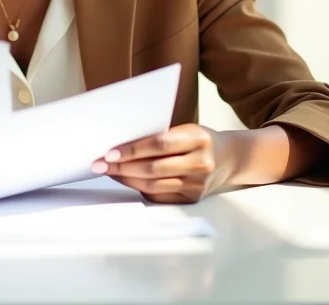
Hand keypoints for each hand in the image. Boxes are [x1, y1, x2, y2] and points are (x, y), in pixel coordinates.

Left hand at [91, 124, 228, 203]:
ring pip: (153, 185)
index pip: (159, 144)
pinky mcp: (192, 199)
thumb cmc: (198, 139)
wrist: (228, 158)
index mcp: (198, 139)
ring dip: (126, 178)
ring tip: (108, 171)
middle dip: (121, 167)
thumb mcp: (185, 129)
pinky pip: (160, 196)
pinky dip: (139, 188)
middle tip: (99, 164)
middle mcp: (201, 163)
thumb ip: (159, 135)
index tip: (109, 152)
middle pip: (153, 168)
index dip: (132, 149)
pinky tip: (125, 180)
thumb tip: (120, 143)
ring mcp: (198, 185)